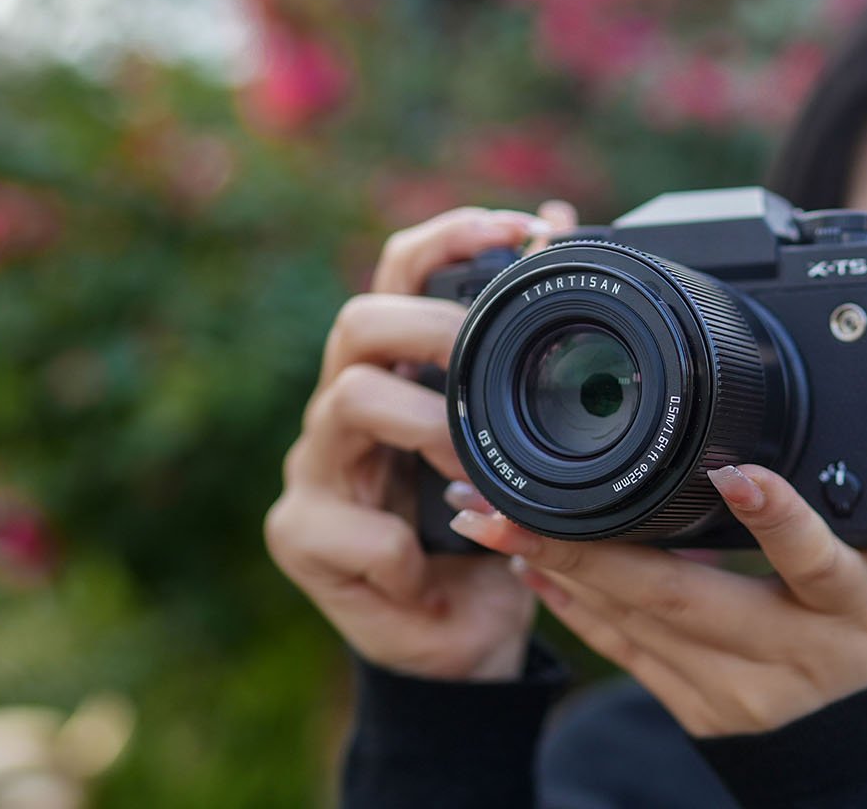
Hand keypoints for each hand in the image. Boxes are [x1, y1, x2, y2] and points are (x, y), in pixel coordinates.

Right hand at [265, 200, 578, 680]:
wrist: (460, 641)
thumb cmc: (490, 533)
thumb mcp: (519, 444)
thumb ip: (526, 357)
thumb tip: (565, 229)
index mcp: (396, 373)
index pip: (400, 275)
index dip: (451, 238)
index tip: (524, 225)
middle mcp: (342, 407)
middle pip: (357, 320)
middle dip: (431, 325)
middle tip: (485, 352)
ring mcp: (315, 471)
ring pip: (347, 401)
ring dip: (428, 426)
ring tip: (472, 465)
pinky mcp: (300, 538)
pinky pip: (362, 531)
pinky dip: (415, 551)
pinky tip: (438, 570)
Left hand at [450, 399, 866, 733]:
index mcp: (857, 616)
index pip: (817, 562)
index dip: (777, 519)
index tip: (737, 472)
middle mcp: (788, 657)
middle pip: (681, 596)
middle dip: (587, 545)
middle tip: (509, 499)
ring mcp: (735, 693)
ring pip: (637, 627)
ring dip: (560, 570)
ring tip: (491, 517)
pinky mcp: (701, 713)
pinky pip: (629, 659)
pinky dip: (577, 612)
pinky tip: (534, 567)